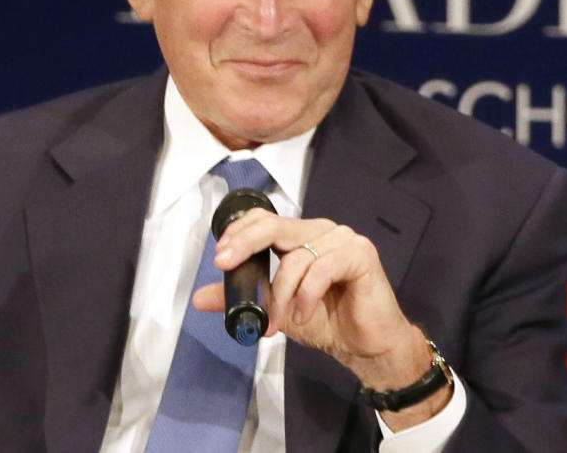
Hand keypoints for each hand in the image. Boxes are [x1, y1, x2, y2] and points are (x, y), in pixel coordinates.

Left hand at [192, 209, 448, 426]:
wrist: (366, 348)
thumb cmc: (327, 322)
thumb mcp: (275, 309)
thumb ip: (241, 298)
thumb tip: (200, 298)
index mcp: (301, 237)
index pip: (265, 219)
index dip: (240, 232)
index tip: (220, 257)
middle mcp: (321, 231)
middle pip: (275, 226)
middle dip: (246, 245)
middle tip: (226, 265)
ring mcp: (343, 239)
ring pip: (297, 256)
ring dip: (282, 294)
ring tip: (278, 321)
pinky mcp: (361, 254)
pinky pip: (322, 268)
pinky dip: (307, 295)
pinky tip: (303, 316)